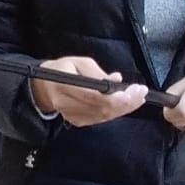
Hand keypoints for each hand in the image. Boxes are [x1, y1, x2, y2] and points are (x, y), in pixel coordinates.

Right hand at [31, 56, 146, 127]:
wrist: (43, 87)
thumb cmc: (61, 70)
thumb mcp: (78, 62)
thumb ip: (97, 72)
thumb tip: (117, 79)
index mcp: (64, 85)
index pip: (93, 95)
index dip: (115, 96)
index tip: (133, 90)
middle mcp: (67, 104)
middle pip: (101, 108)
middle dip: (126, 102)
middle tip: (141, 93)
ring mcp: (72, 116)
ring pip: (103, 116)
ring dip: (124, 108)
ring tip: (138, 98)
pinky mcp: (77, 122)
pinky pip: (100, 119)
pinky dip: (116, 113)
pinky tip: (126, 105)